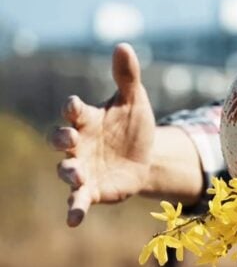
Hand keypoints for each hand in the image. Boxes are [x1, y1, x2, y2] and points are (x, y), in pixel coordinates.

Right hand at [50, 43, 155, 226]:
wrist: (146, 158)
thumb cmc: (133, 126)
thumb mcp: (135, 101)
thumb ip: (127, 77)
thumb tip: (123, 45)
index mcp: (87, 119)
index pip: (73, 110)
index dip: (72, 107)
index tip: (74, 105)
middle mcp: (79, 144)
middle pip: (60, 141)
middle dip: (61, 140)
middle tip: (68, 139)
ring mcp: (84, 168)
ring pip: (66, 171)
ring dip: (68, 172)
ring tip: (74, 175)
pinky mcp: (93, 190)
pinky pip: (79, 201)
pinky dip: (75, 209)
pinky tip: (73, 221)